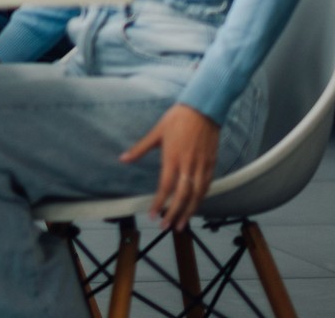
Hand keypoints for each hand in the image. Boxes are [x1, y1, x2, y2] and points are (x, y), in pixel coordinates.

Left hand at [121, 102, 221, 229]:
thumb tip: (123, 159)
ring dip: (189, 211)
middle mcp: (188, 164)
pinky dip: (201, 198)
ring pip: (197, 194)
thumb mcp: (156, 132)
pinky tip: (195, 205)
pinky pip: (207, 185)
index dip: (159, 203)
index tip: (153, 215)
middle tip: (167, 227)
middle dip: (174, 213)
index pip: (165, 186)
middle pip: (182, 196)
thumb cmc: (177, 119)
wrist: (203, 108)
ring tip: (182, 224)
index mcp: (172, 157)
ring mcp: (202, 165)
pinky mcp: (212, 163)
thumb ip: (140, 148)